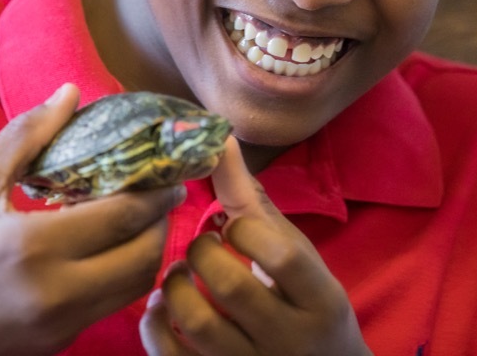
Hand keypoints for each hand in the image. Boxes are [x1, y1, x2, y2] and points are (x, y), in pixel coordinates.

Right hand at [0, 83, 185, 355]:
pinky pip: (108, 307)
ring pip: (133, 287)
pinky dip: (119, 277)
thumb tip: (70, 93)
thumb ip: (27, 137)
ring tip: (135, 220)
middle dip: (160, 223)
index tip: (170, 172)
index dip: (157, 192)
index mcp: (33, 247)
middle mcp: (54, 293)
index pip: (124, 216)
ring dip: (145, 251)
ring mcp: (58, 326)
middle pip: (144, 257)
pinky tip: (104, 251)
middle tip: (158, 195)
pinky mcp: (55, 345)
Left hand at [140, 138, 370, 355]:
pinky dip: (155, 327)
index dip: (247, 231)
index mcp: (320, 299)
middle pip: (232, 286)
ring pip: (198, 324)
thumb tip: (220, 140)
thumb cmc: (309, 306)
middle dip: (202, 253)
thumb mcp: (298, 257)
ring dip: (176, 287)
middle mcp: (289, 338)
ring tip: (180, 273)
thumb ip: (256, 205)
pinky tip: (162, 307)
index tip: (234, 227)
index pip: (283, 257)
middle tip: (201, 246)